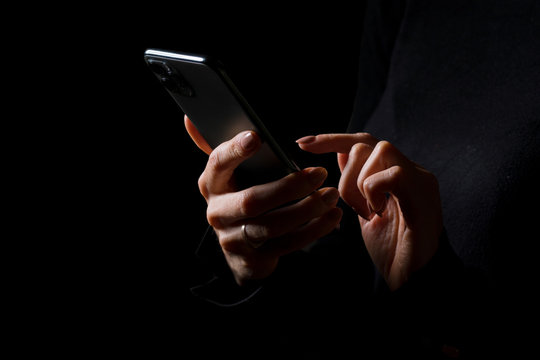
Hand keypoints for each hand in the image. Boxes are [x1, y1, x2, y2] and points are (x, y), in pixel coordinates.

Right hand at [185, 116, 342, 284]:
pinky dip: (313, 230)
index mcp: (211, 183)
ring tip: (330, 195)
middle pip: (252, 200)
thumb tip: (191, 118)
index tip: (257, 137)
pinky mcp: (253, 258)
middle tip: (320, 173)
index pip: (218, 163)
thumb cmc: (241, 195)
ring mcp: (233, 238)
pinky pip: (286, 245)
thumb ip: (218, 145)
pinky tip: (332, 217)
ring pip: (272, 226)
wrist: (241, 248)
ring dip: (306, 210)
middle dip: (289, 187)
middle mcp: (218, 212)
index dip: (235, 151)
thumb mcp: (229, 173)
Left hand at [297, 133, 442, 289]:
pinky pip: (391, 174)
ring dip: (359, 184)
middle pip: (366, 143)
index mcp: (396, 173)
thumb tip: (341, 153)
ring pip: (379, 150)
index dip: (332, 139)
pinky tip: (377, 213)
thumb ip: (356, 183)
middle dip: (345, 176)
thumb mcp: (365, 212)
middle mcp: (411, 170)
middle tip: (353, 208)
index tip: (302, 145)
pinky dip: (374, 192)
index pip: (363, 141)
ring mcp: (420, 179)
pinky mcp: (423, 193)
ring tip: (367, 213)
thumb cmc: (392, 250)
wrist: (413, 280)